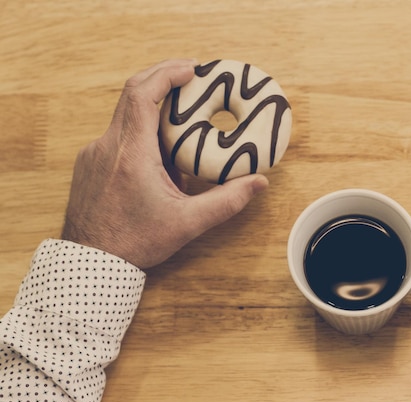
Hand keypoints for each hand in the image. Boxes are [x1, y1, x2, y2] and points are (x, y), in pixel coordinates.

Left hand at [62, 59, 268, 268]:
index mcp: (132, 154)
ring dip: (154, 110)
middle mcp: (108, 146)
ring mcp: (94, 153)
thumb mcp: (187, 223)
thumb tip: (258, 183)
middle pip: (133, 94)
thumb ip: (226, 201)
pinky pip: (119, 135)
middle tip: (192, 78)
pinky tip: (160, 153)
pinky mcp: (90, 163)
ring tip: (184, 120)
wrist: (90, 262)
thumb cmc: (135, 243)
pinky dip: (141, 132)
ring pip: (126, 116)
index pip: (142, 93)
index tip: (192, 68)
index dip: (167, 73)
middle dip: (163, 80)